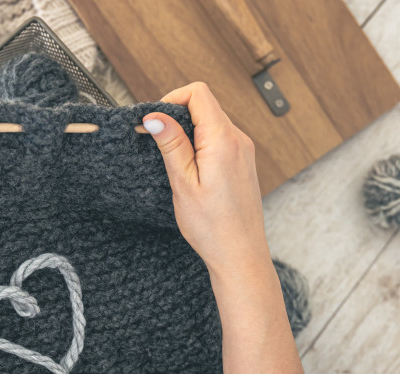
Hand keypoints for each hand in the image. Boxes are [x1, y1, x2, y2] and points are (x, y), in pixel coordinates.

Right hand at [142, 82, 270, 284]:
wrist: (239, 253)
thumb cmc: (212, 227)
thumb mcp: (183, 183)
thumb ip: (171, 144)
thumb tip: (155, 116)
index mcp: (223, 141)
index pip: (198, 93)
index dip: (172, 99)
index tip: (155, 122)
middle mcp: (238, 140)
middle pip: (205, 104)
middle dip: (177, 116)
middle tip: (158, 144)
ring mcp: (243, 150)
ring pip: (211, 121)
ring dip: (188, 132)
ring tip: (175, 162)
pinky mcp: (242, 161)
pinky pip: (219, 138)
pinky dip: (200, 144)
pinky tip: (190, 170)